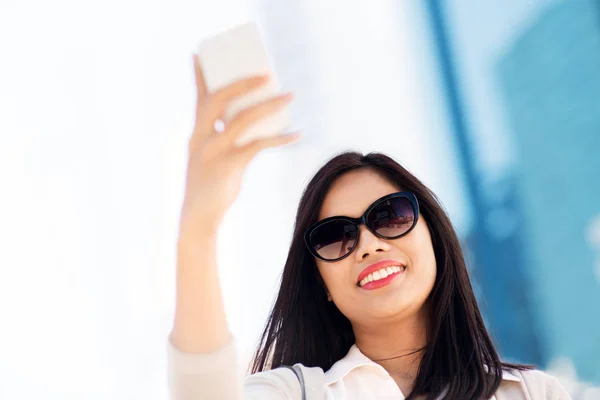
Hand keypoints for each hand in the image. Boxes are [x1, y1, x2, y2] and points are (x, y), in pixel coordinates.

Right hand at [178, 53, 300, 239]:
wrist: (198, 216)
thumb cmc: (208, 186)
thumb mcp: (209, 158)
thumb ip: (223, 139)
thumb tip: (252, 123)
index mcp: (196, 133)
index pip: (198, 97)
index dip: (199, 75)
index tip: (199, 54)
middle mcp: (201, 137)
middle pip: (221, 99)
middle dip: (244, 82)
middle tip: (267, 73)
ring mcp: (214, 150)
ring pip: (244, 119)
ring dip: (270, 105)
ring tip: (290, 96)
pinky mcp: (229, 165)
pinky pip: (259, 144)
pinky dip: (280, 138)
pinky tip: (296, 134)